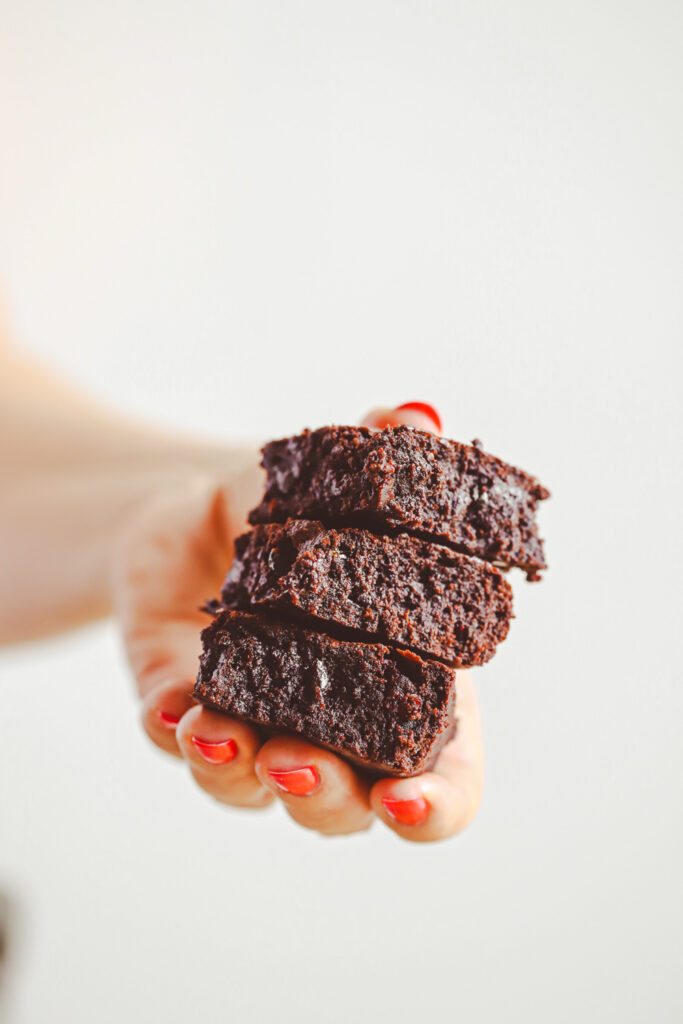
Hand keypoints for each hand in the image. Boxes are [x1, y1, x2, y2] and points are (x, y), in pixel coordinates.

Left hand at [112, 412, 483, 841]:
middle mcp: (329, 721)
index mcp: (401, 680)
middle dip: (323, 797)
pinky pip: (170, 731)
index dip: (433, 803)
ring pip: (247, 785)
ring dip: (236, 769)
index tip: (407, 803)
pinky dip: (169, 724)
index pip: (439, 773)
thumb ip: (387, 452)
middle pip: (344, 804)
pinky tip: (170, 707)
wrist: (199, 500)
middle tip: (296, 764)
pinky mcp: (175, 698)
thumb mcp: (343, 474)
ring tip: (221, 735)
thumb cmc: (302, 502)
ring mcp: (250, 718)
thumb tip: (419, 414)